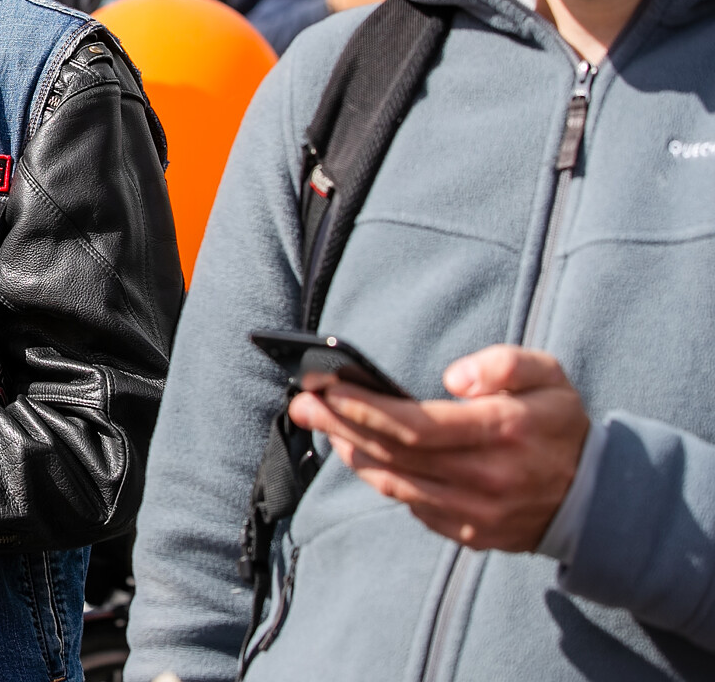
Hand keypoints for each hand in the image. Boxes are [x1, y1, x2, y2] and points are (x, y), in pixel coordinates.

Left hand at [288, 344, 589, 550]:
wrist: (596, 498)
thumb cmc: (559, 424)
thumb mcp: (549, 376)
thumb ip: (505, 363)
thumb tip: (454, 377)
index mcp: (503, 432)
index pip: (415, 423)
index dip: (364, 406)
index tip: (325, 385)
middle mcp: (486, 478)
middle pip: (393, 453)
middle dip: (340, 424)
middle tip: (301, 402)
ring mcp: (476, 514)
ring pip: (395, 483)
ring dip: (351, 451)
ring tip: (320, 422)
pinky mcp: (468, 534)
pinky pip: (410, 505)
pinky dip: (378, 477)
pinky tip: (358, 452)